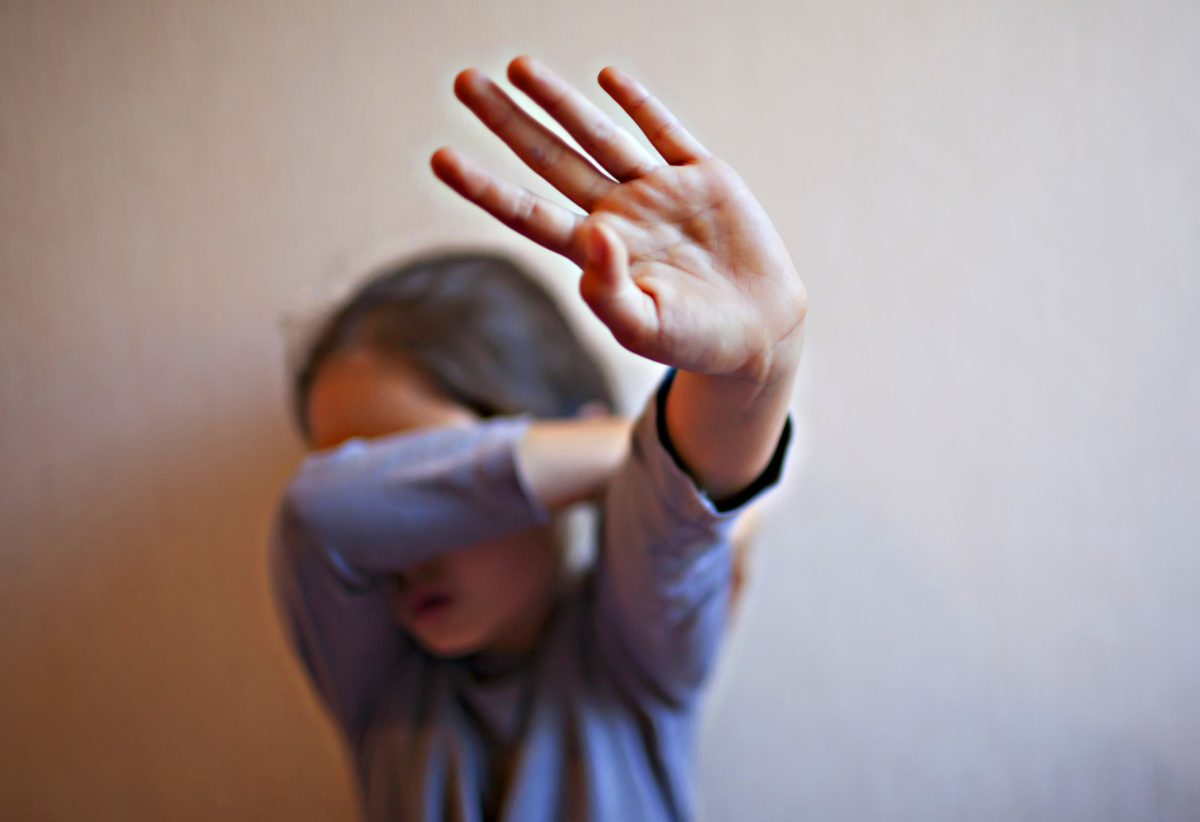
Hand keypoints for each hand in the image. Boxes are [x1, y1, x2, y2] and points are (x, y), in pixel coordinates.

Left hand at [430, 56, 807, 385]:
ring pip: (598, 136)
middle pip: (550, 160)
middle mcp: (618, 214)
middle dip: (508, 121)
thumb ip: (609, 291)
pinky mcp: (703, 177)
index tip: (440, 158)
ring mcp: (658, 191)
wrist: (759, 331)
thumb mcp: (645, 329)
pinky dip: (639, 104)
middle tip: (463, 81)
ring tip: (518, 66)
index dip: (485, 187)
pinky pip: (665, 132)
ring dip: (559, 101)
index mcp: (595, 253)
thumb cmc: (695, 341)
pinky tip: (607, 77)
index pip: (529, 212)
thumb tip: (592, 234)